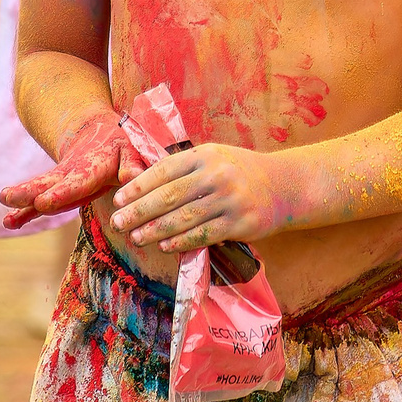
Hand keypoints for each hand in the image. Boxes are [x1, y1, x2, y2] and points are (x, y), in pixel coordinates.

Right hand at [0, 106, 135, 230]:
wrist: (97, 132)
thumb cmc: (121, 145)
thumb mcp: (132, 150)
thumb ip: (133, 164)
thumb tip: (132, 177)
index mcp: (92, 166)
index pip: (76, 182)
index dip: (60, 194)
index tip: (43, 203)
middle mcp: (70, 173)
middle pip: (47, 183)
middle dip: (28, 192)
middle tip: (8, 197)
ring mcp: (58, 181)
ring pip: (38, 189)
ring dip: (20, 198)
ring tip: (2, 203)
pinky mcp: (52, 189)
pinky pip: (36, 203)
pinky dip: (23, 213)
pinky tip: (8, 223)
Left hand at [110, 143, 293, 254]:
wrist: (283, 186)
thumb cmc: (238, 171)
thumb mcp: (212, 158)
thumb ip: (181, 169)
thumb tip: (137, 181)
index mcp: (204, 154)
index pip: (163, 171)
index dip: (138, 187)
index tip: (118, 201)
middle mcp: (216, 174)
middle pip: (169, 196)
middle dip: (139, 212)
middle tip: (118, 224)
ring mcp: (229, 200)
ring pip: (183, 219)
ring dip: (155, 231)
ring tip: (136, 238)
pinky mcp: (240, 223)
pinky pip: (204, 235)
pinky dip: (181, 242)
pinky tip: (165, 246)